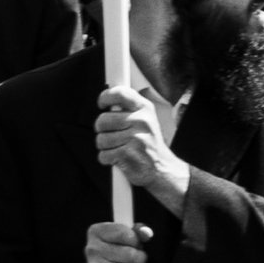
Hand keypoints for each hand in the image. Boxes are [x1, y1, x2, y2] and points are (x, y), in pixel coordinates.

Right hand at [84, 219, 147, 262]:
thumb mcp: (124, 237)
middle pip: (131, 254)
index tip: (135, 244)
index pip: (126, 234)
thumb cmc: (115, 253)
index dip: (137, 241)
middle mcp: (93, 249)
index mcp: (97, 232)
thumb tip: (146, 233)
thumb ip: (137, 232)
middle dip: (141, 258)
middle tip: (138, 259)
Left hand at [95, 84, 188, 206]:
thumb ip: (128, 109)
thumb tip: (106, 101)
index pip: (120, 93)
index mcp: (145, 109)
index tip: (102, 104)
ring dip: (105, 147)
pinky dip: (108, 159)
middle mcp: (142, 121)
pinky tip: (120, 158)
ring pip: (100, 139)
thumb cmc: (148, 143)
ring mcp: (136, 138)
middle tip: (113, 134)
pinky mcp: (128, 154)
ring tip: (120, 148)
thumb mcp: (145, 119)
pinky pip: (103, 155)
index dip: (105, 97)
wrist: (162, 168)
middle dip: (102, 130)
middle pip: (102, 120)